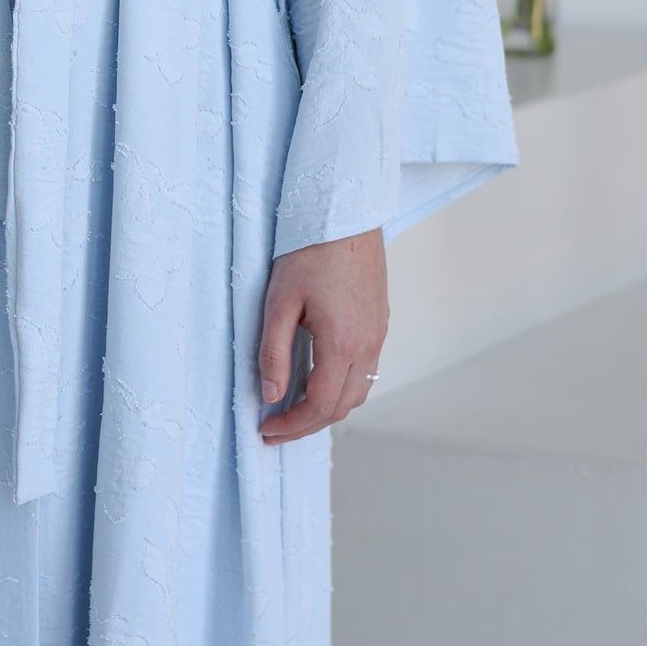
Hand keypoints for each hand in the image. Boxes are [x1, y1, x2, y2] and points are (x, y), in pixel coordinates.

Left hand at [257, 227, 387, 443]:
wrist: (345, 214)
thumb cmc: (309, 251)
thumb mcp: (279, 301)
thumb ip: (273, 352)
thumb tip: (270, 396)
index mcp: (343, 343)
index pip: (321, 406)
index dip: (293, 426)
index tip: (267, 431)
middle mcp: (368, 344)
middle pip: (343, 407)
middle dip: (308, 425)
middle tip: (275, 429)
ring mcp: (378, 334)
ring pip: (359, 392)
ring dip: (328, 408)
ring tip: (294, 410)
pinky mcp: (380, 322)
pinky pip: (366, 371)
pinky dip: (342, 387)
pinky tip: (318, 380)